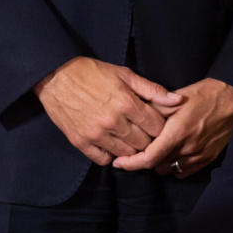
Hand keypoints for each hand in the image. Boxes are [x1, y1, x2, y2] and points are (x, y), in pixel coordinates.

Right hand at [34, 57, 180, 164]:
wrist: (55, 76)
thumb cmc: (91, 72)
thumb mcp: (124, 74)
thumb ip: (152, 90)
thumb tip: (177, 101)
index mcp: (126, 103)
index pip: (156, 127)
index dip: (159, 125)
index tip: (154, 122)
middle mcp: (113, 121)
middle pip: (144, 144)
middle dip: (147, 138)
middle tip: (142, 130)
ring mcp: (96, 134)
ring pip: (126, 154)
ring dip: (130, 147)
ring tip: (127, 135)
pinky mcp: (81, 142)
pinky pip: (104, 160)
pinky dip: (110, 154)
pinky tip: (110, 142)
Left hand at [113, 78, 232, 176]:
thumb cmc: (204, 94)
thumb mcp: (176, 98)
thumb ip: (154, 110)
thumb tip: (133, 118)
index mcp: (176, 133)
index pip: (148, 158)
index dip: (130, 164)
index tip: (119, 162)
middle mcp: (187, 148)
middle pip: (156, 166)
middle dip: (145, 160)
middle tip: (140, 148)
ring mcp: (198, 155)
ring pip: (169, 170)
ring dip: (160, 163)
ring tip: (158, 148)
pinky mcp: (208, 158)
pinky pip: (184, 172)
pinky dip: (175, 166)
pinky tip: (173, 153)